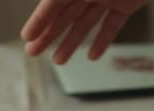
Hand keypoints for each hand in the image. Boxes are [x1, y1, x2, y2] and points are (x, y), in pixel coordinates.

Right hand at [21, 0, 147, 63]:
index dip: (39, 19)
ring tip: (58, 61)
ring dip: (71, 42)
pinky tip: (92, 56)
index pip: (52, 2)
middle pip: (64, 14)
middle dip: (48, 34)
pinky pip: (112, 25)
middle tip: (32, 52)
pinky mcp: (126, 4)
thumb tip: (49, 3)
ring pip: (85, 22)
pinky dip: (103, 40)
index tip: (27, 36)